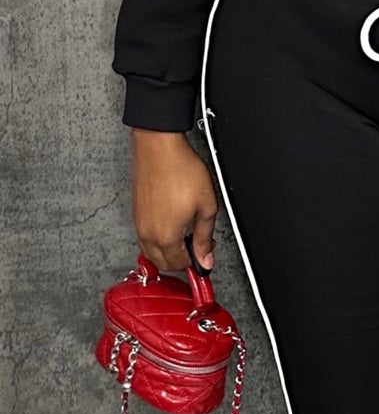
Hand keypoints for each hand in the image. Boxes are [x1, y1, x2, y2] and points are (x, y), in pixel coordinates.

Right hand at [131, 128, 218, 275]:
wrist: (159, 149)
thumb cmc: (182, 170)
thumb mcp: (206, 205)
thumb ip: (206, 236)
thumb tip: (206, 258)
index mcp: (166, 236)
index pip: (180, 264)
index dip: (197, 262)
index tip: (206, 255)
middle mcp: (148, 234)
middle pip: (163, 263)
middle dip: (181, 260)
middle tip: (199, 246)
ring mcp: (138, 224)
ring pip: (151, 252)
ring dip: (168, 251)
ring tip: (187, 235)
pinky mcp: (135, 213)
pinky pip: (145, 238)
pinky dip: (158, 239)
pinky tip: (173, 226)